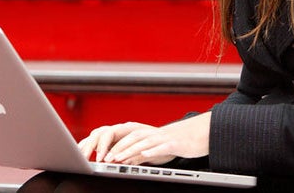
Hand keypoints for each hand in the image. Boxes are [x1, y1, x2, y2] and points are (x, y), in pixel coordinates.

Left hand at [78, 112, 210, 165]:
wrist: (194, 137)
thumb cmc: (171, 144)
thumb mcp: (150, 149)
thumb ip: (136, 154)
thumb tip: (119, 160)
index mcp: (143, 133)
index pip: (123, 137)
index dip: (111, 145)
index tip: (99, 156)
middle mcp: (150, 133)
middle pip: (130, 138)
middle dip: (116, 148)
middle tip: (105, 158)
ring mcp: (161, 137)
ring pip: (142, 142)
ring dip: (129, 150)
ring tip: (119, 158)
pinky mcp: (172, 143)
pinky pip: (160, 146)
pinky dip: (152, 150)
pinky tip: (145, 154)